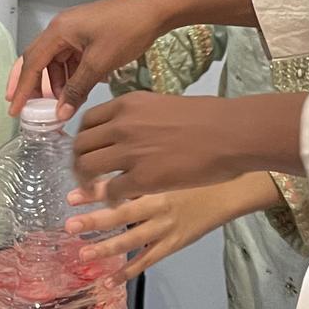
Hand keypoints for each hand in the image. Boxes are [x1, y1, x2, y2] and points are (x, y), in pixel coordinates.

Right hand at [9, 0, 175, 118]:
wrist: (156, 9)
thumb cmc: (128, 29)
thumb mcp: (100, 63)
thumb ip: (77, 88)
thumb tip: (59, 113)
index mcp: (58, 30)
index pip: (32, 63)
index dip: (22, 89)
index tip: (14, 109)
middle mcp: (61, 29)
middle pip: (38, 60)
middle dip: (32, 86)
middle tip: (28, 109)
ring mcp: (75, 31)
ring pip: (56, 62)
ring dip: (56, 84)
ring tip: (61, 104)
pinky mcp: (87, 36)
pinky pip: (71, 59)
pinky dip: (71, 76)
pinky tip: (78, 90)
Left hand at [63, 173, 278, 282]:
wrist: (229, 189)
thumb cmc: (194, 172)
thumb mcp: (167, 163)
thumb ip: (140, 167)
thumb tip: (109, 160)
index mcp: (156, 181)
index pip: (120, 186)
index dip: (95, 192)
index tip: (71, 196)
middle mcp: (159, 204)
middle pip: (121, 214)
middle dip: (94, 221)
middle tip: (68, 226)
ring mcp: (166, 227)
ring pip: (133, 240)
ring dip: (106, 249)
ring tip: (82, 255)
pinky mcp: (174, 244)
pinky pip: (149, 259)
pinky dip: (129, 271)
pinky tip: (109, 279)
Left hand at [71, 91, 306, 201]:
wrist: (229, 134)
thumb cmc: (205, 117)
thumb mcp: (162, 104)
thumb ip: (138, 116)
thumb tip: (126, 127)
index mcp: (126, 104)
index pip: (87, 121)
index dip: (82, 139)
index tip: (86, 151)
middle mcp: (121, 125)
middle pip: (81, 146)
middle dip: (79, 163)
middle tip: (84, 176)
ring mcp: (130, 152)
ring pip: (89, 169)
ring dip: (87, 183)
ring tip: (93, 193)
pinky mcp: (142, 178)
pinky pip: (111, 191)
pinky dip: (110, 200)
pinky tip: (117, 203)